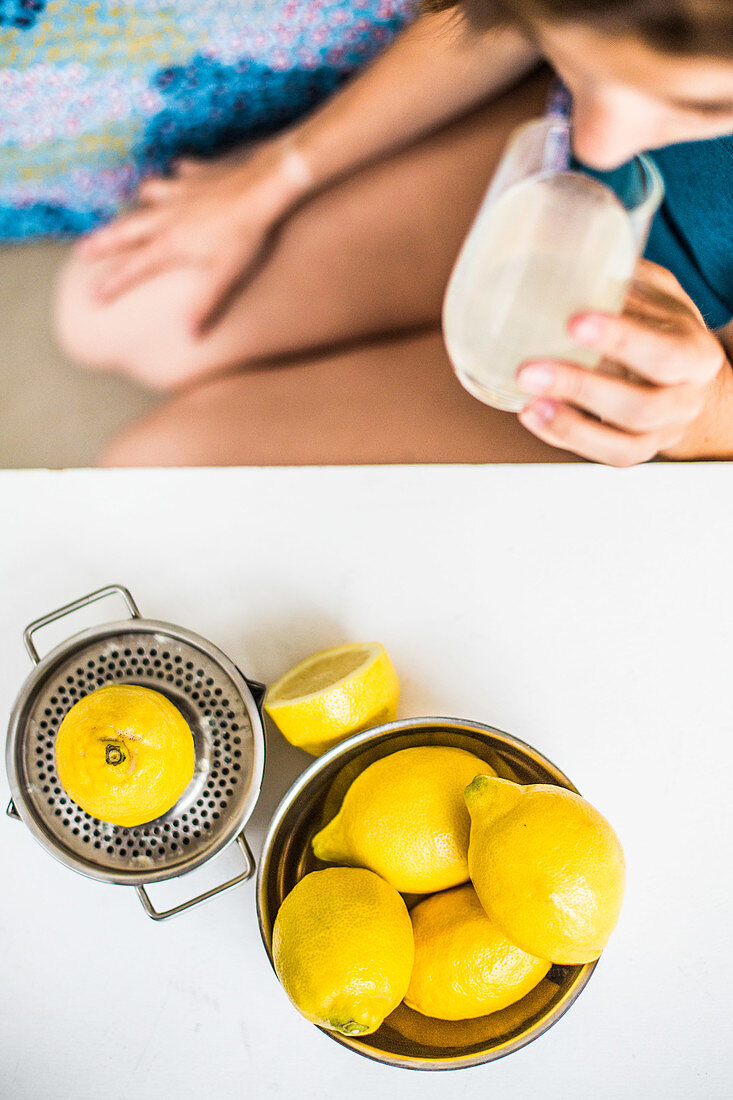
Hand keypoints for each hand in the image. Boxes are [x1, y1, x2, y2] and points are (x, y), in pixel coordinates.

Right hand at [80, 139, 310, 333]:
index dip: (112, 284)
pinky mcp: (198, 175)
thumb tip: (189, 336)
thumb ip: (204, 306)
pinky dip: (177, 175)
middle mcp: (167, 217)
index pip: (134, 268)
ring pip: (150, 194)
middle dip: (104, 240)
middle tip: (83, 249)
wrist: (261, 190)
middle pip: (128, 229)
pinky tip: (179, 173)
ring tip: (135, 205)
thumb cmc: (243, 237)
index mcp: (171, 244)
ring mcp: (180, 193)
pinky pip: (181, 173)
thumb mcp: (224, 276)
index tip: (93, 297)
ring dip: (141, 202)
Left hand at [515, 260, 726, 464]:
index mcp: (696, 355)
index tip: (574, 321)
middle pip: (639, 406)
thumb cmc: (666, 332)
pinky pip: (604, 455)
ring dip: (568, 423)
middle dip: (581, 387)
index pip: (664, 354)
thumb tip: (563, 238)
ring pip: (622, 444)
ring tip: (528, 400)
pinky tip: (533, 414)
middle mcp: (684, 400)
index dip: (621, 341)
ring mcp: (662, 433)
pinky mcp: (637, 452)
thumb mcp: (661, 298)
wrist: (694, 386)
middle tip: (529, 368)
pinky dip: (565, 437)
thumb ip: (626, 278)